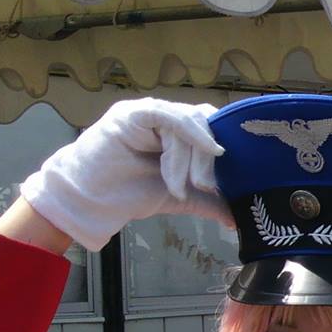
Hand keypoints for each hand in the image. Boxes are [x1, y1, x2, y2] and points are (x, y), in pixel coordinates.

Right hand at [20, 99, 225, 250]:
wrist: (93, 200)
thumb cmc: (130, 193)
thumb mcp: (181, 198)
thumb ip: (209, 202)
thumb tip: (238, 219)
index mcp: (178, 131)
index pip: (213, 126)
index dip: (226, 145)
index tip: (238, 174)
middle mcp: (165, 117)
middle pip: (205, 123)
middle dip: (210, 158)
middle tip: (207, 187)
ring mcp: (149, 112)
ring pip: (189, 123)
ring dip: (194, 157)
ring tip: (189, 185)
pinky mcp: (133, 113)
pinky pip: (168, 117)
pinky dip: (187, 135)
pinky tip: (193, 153)